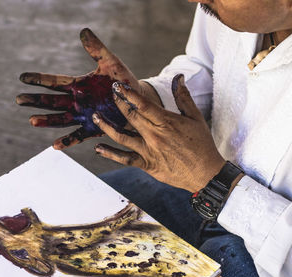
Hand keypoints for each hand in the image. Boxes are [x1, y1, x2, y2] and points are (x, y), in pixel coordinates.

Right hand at [16, 28, 159, 149]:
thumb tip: (83, 31)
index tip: (22, 78)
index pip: (55, 82)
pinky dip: (67, 140)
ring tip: (32, 120)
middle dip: (36, 100)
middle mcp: (77, 101)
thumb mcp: (111, 63)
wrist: (138, 101)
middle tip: (19, 100)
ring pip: (60, 119)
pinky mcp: (93, 128)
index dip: (39, 79)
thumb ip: (96, 50)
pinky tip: (55, 145)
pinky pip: (78, 135)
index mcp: (79, 85)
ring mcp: (83, 116)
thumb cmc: (124, 81)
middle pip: (52, 101)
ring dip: (47, 120)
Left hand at [93, 75, 225, 192]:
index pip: (143, 104)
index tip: (117, 86)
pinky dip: (110, 154)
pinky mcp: (146, 164)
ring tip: (95, 117)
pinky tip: (99, 148)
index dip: (128, 94)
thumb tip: (178, 77)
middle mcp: (155, 136)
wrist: (205, 174)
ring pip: (122, 137)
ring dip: (107, 126)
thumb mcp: (195, 117)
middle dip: (117, 103)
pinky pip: (125, 158)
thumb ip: (183, 96)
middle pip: (130, 117)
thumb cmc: (202, 144)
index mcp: (167, 122)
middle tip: (109, 94)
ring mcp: (149, 151)